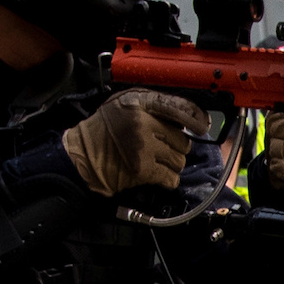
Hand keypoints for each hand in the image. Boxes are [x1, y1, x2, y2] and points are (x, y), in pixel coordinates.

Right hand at [63, 90, 209, 196]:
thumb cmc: (101, 132)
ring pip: (179, 160)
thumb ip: (150, 108)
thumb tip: (184, 117)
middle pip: (182, 139)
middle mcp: (142, 122)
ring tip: (152, 161)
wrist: (80, 158)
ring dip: (170, 164)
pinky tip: (154, 174)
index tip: (203, 125)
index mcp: (138, 103)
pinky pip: (171, 177)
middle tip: (159, 150)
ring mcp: (143, 146)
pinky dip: (166, 180)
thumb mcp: (123, 106)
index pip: (177, 107)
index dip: (194, 118)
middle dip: (175, 148)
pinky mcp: (143, 168)